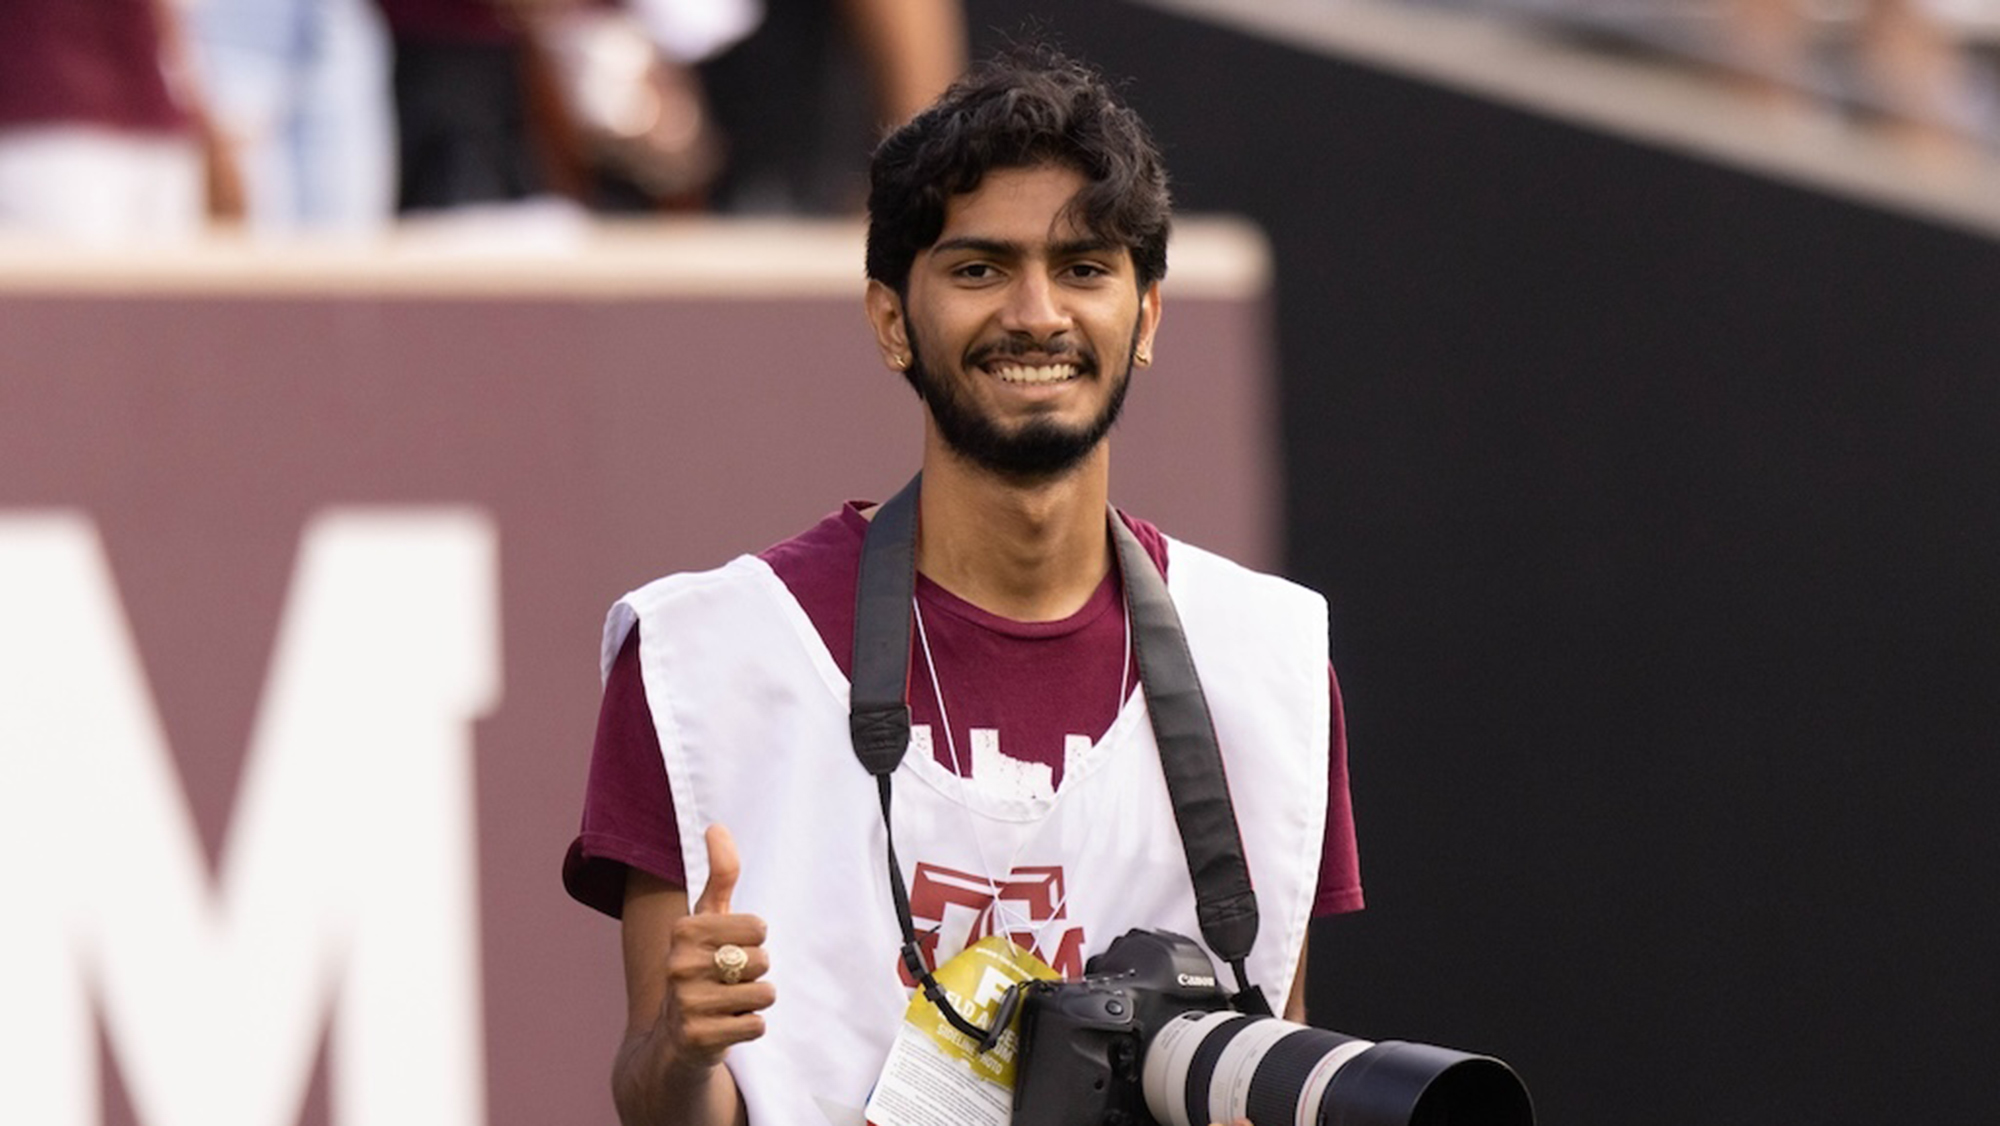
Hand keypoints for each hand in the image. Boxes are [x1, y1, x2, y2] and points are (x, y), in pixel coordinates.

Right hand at [655, 824, 774, 1070]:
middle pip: (763, 960)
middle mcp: (679, 965)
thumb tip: (716, 826)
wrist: (673, 1042)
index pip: (758, 927)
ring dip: (755, 1001)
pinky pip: (757, 1025)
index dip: (754, 942)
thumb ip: (720, 876)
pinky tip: (726, 1026)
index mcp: (684, 930)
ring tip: (728, 1004)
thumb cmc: (700, 968)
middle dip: (756, 974)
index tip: (728, 951)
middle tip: (728, 982)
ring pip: (764, 993)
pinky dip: (750, 1027)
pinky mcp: (698, 1038)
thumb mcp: (707, 921)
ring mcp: (686, 1003)